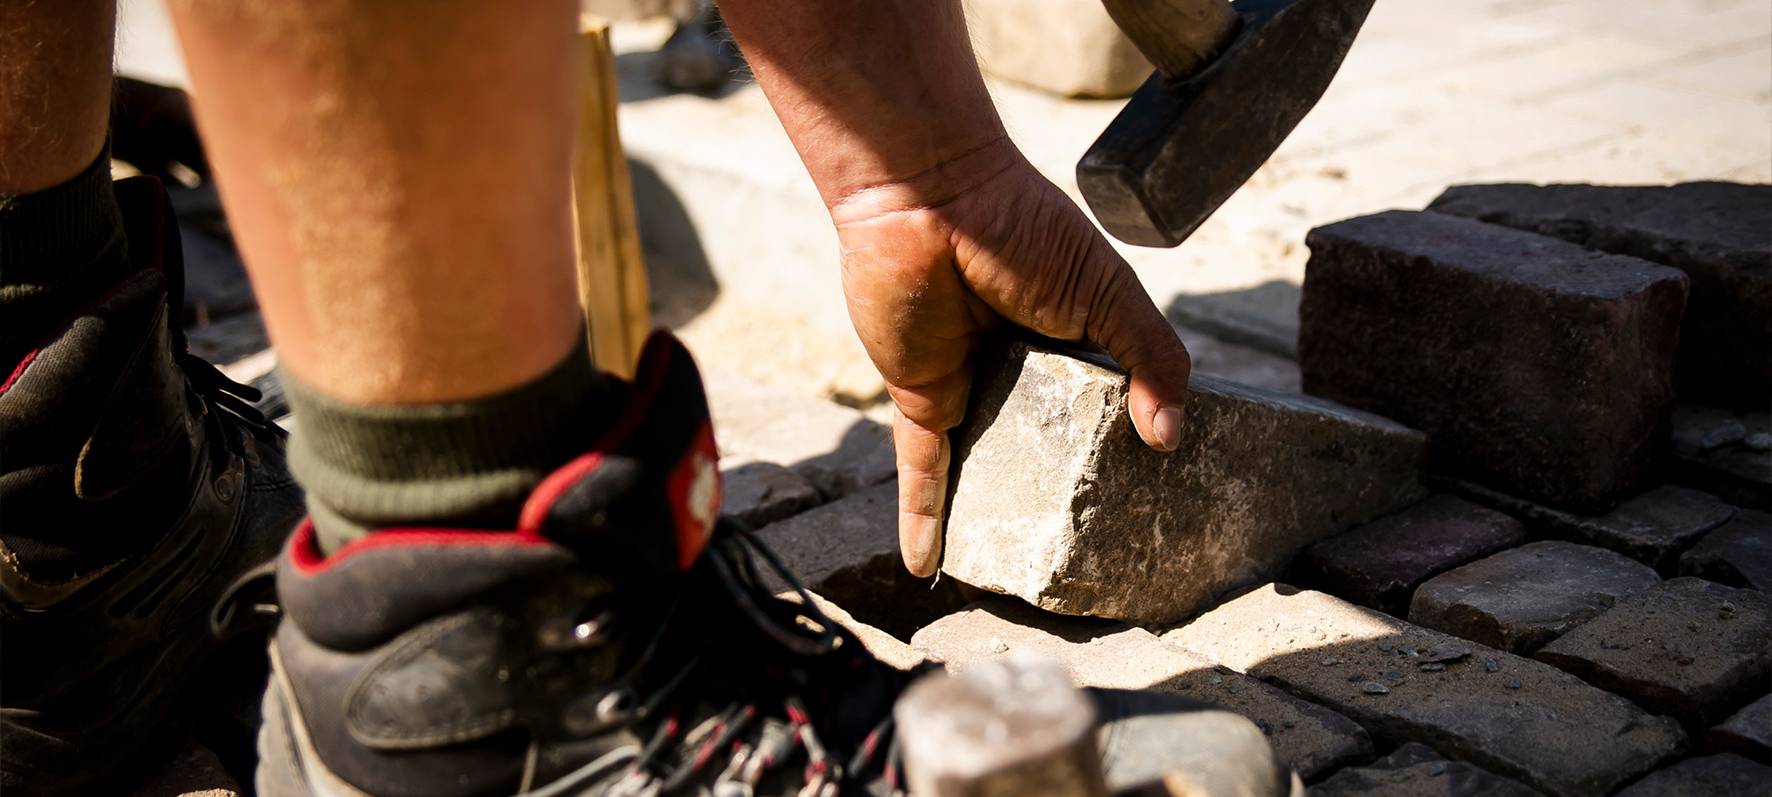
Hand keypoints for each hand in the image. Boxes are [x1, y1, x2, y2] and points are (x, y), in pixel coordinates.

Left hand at [830, 142, 1192, 576]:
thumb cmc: (1021, 228)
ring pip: (983, 463)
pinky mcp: (920, 398)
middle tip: (1087, 550)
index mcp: (1068, 334)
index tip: (1148, 492)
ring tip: (1014, 573)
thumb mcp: (1105, 291)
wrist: (929, 198)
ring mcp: (967, 383)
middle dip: (1055, 491)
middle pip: (1038, 442)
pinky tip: (928, 565)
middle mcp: (1016, 365)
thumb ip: (1150, 357)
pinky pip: (923, 469)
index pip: (1100, 399)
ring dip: (991, 511)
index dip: (1122, 441)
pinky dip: (923, 515)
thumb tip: (1173, 437)